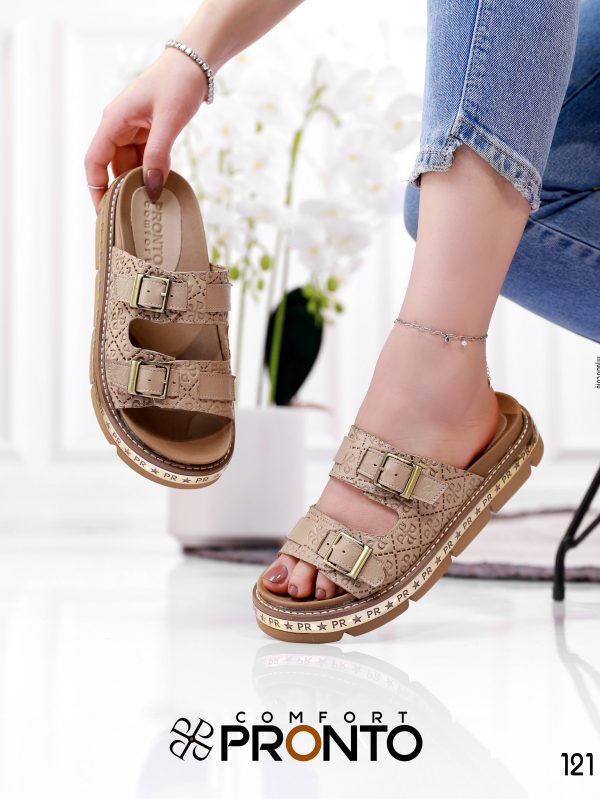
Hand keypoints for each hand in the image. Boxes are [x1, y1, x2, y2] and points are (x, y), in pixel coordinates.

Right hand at [84, 48, 208, 209]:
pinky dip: (151, 173)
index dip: (96, 189)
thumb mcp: (169, 121)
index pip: (94, 161)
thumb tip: (152, 189)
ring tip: (150, 208)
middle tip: (134, 218)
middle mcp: (119, 127)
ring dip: (139, 183)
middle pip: (113, 167)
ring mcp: (134, 130)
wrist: (195, 62)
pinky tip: (162, 188)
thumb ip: (159, 155)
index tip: (104, 214)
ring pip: (130, 165)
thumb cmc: (178, 83)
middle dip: (122, 191)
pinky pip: (145, 159)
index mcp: (113, 121)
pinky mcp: (148, 132)